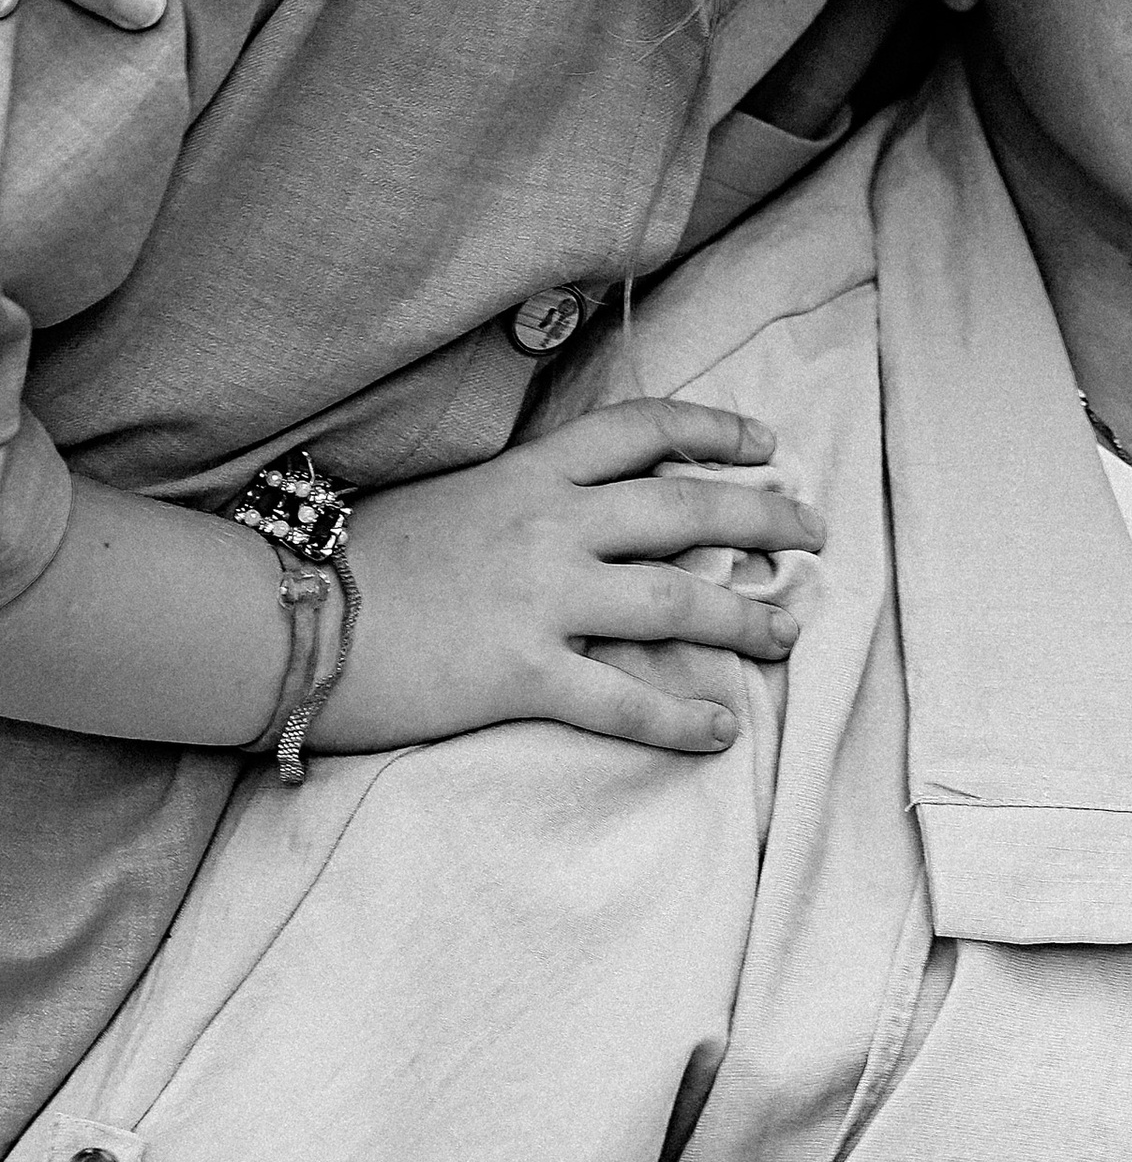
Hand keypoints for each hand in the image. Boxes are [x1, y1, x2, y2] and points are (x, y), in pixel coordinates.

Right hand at [324, 399, 825, 756]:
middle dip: (764, 517)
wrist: (285, 615)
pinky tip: (722, 731)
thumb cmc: (358, 560)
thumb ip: (525, 498)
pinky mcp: (518, 674)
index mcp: (531, 473)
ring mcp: (539, 599)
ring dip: (746, 617)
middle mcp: (550, 525)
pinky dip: (681, 718)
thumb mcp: (454, 497)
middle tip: (816, 534)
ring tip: (791, 631)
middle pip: (686, 509)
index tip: (767, 445)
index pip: (642, 429)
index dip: (714, 431)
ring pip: (675, 601)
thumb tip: (584, 509)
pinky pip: (621, 699)